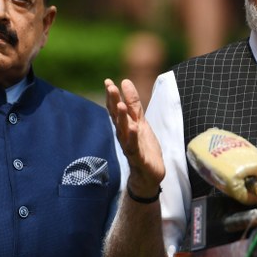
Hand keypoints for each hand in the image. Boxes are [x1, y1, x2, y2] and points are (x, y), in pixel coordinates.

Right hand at [104, 78, 164, 196]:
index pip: (116, 109)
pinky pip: (134, 146)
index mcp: (125, 126)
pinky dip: (133, 137)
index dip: (112, 96)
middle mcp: (124, 135)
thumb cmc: (143, 146)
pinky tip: (134, 128)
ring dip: (122, 118)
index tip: (108, 81)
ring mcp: (130, 146)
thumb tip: (125, 81)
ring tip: (121, 105)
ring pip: (124, 130)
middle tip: (110, 87)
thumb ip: (133, 104)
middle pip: (117, 117)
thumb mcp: (141, 122)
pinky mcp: (139, 157)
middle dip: (114, 102)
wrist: (148, 175)